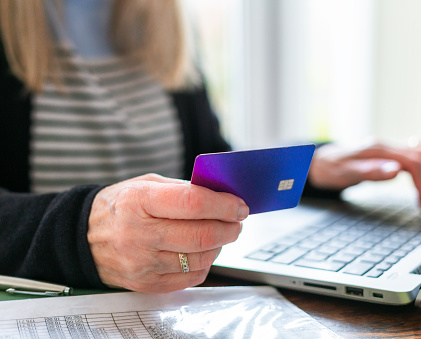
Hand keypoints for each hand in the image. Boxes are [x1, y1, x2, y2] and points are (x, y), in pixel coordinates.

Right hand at [87, 173, 248, 292]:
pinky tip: (202, 250)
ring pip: (200, 258)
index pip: (193, 203)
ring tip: (220, 234)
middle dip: (229, 228)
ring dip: (220, 245)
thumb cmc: (120, 206)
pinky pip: (191, 277)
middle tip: (237, 221)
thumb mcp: (145, 184)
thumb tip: (222, 196)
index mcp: (138, 201)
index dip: (223, 205)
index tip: (239, 205)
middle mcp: (139, 234)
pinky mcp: (147, 283)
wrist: (83, 238)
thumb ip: (183, 189)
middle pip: (201, 235)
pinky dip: (205, 262)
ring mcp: (142, 263)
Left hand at [308, 141, 420, 214]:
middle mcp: (389, 146)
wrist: (321, 161)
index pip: (415, 163)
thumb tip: (397, 170)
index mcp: (380, 150)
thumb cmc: (331, 169)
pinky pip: (420, 152)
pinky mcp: (392, 154)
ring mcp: (392, 149)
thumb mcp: (346, 173)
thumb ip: (370, 171)